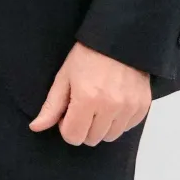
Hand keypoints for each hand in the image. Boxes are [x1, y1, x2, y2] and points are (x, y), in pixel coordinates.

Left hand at [30, 41, 150, 145]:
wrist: (119, 40)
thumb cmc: (88, 55)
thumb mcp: (64, 77)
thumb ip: (52, 106)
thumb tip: (36, 127)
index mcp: (87, 99)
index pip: (73, 136)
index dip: (66, 127)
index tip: (68, 112)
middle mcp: (110, 106)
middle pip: (92, 139)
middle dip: (83, 127)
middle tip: (83, 107)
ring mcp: (129, 107)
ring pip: (111, 136)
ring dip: (102, 127)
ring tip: (99, 105)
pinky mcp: (143, 106)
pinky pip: (127, 127)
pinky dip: (119, 121)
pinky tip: (114, 103)